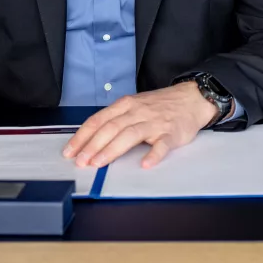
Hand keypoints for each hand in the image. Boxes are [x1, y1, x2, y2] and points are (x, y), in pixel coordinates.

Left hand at [62, 82, 219, 168]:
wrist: (192, 98)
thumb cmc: (160, 105)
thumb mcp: (135, 105)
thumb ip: (116, 120)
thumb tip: (92, 141)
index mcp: (126, 105)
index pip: (98, 120)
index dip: (82, 136)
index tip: (70, 151)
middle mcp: (138, 112)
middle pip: (111, 128)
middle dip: (93, 146)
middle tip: (81, 162)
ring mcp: (155, 122)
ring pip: (130, 135)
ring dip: (112, 150)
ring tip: (99, 163)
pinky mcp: (171, 133)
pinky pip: (161, 144)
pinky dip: (153, 154)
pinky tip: (145, 164)